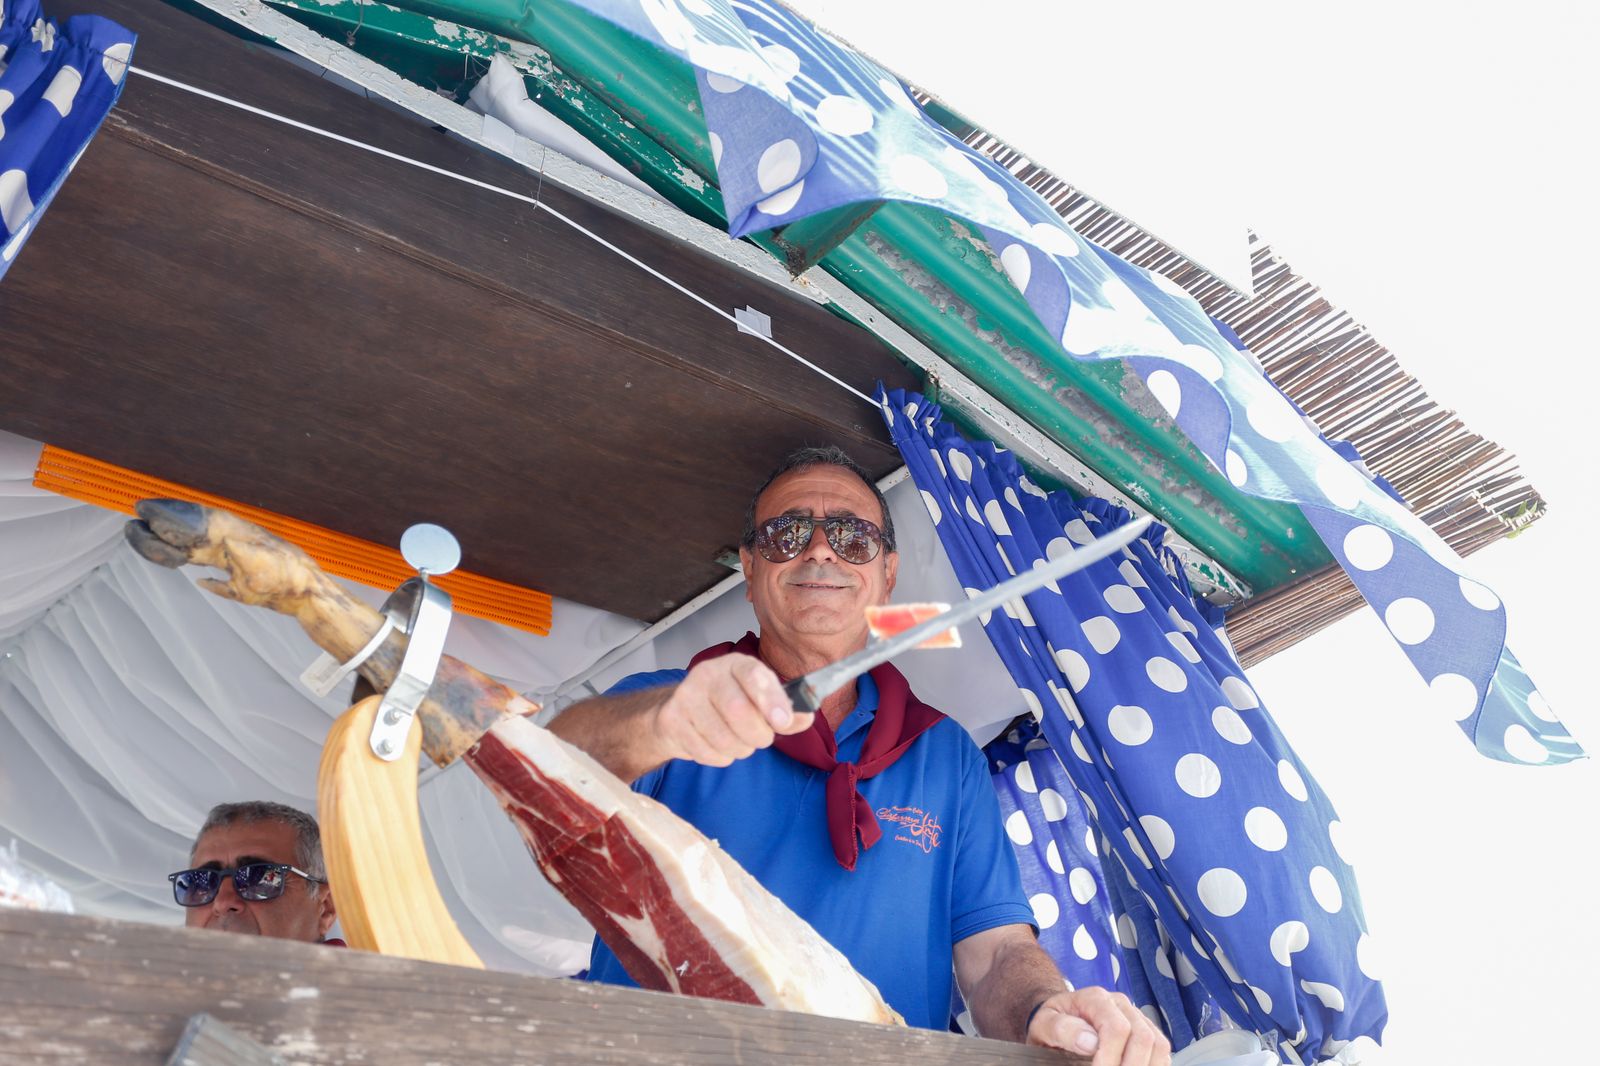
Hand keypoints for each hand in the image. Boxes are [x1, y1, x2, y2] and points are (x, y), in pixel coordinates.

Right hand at [652, 654, 813, 766]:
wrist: (679, 709)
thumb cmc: (728, 701)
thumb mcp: (759, 698)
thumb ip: (784, 711)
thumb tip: (804, 718)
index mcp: (736, 664)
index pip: (754, 676)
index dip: (771, 701)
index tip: (783, 722)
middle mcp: (708, 674)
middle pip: (738, 711)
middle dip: (758, 735)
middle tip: (762, 739)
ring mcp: (686, 696)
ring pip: (723, 738)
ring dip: (739, 750)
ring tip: (738, 742)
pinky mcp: (671, 720)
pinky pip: (706, 752)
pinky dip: (720, 757)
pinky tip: (717, 745)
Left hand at [1027, 988, 1169, 1065]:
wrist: (1059, 1020)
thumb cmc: (1051, 1023)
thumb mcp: (1044, 1024)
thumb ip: (1062, 1029)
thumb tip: (1090, 1042)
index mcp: (1096, 998)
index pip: (1117, 1028)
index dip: (1111, 1058)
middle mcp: (1121, 1004)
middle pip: (1143, 1037)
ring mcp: (1136, 1017)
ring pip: (1159, 1044)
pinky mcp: (1145, 1032)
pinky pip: (1161, 1051)